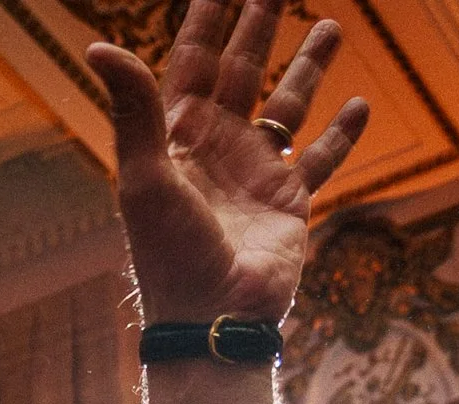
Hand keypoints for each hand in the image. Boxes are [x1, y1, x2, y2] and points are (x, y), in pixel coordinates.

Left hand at [87, 0, 368, 321]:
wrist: (212, 318)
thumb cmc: (170, 253)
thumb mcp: (146, 177)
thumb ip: (132, 110)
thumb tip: (98, 46)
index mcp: (178, 138)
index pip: (192, 62)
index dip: (207, 19)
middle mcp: (217, 148)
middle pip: (242, 70)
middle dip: (259, 25)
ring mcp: (255, 173)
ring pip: (287, 105)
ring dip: (308, 66)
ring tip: (331, 24)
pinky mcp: (290, 201)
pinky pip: (322, 158)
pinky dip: (342, 133)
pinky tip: (360, 103)